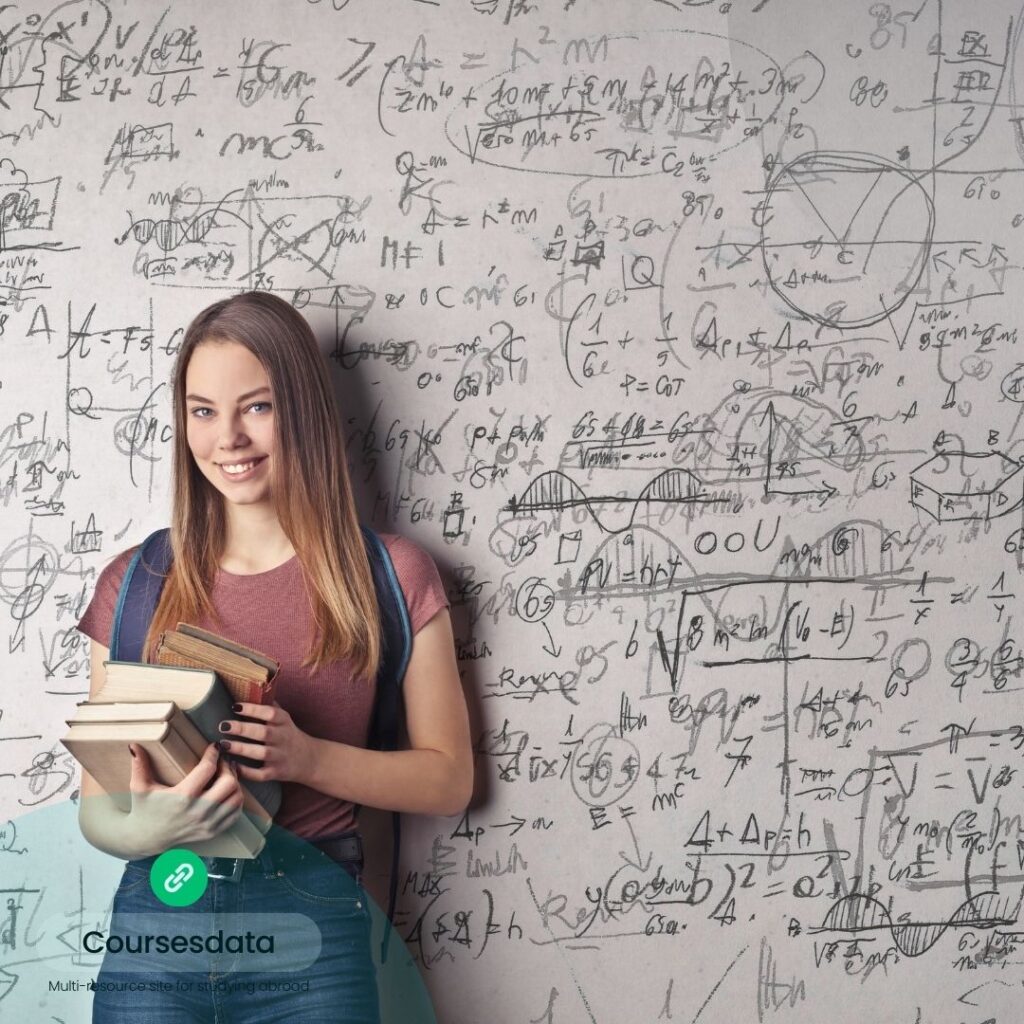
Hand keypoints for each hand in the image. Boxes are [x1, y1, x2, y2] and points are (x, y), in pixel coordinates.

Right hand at [127, 741, 244, 846]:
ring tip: (225, 775)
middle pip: (229, 782)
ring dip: (235, 783)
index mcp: (182, 796)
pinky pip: (236, 813)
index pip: (208, 769)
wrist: (145, 839)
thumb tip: (134, 744)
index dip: (214, 754)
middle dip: (228, 767)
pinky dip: (235, 800)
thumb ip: (139, 765)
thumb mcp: (140, 787)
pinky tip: (226, 792)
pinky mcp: (213, 831)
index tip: (214, 746)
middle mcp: (198, 811)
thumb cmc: (144, 809)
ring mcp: (207, 823)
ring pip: (236, 797)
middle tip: (221, 761)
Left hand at [217, 701, 315, 783]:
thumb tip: (252, 689)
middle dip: (242, 728)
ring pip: (260, 753)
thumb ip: (270, 706)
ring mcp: (280, 756)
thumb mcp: (284, 718)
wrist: (310, 759)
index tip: (234, 706)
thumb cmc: (289, 734)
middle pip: (263, 732)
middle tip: (223, 725)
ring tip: (223, 744)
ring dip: (241, 748)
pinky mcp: (277, 773)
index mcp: (284, 722)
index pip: (270, 713)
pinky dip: (246, 772)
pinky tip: (233, 766)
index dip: (253, 709)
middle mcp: (283, 738)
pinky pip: (260, 774)